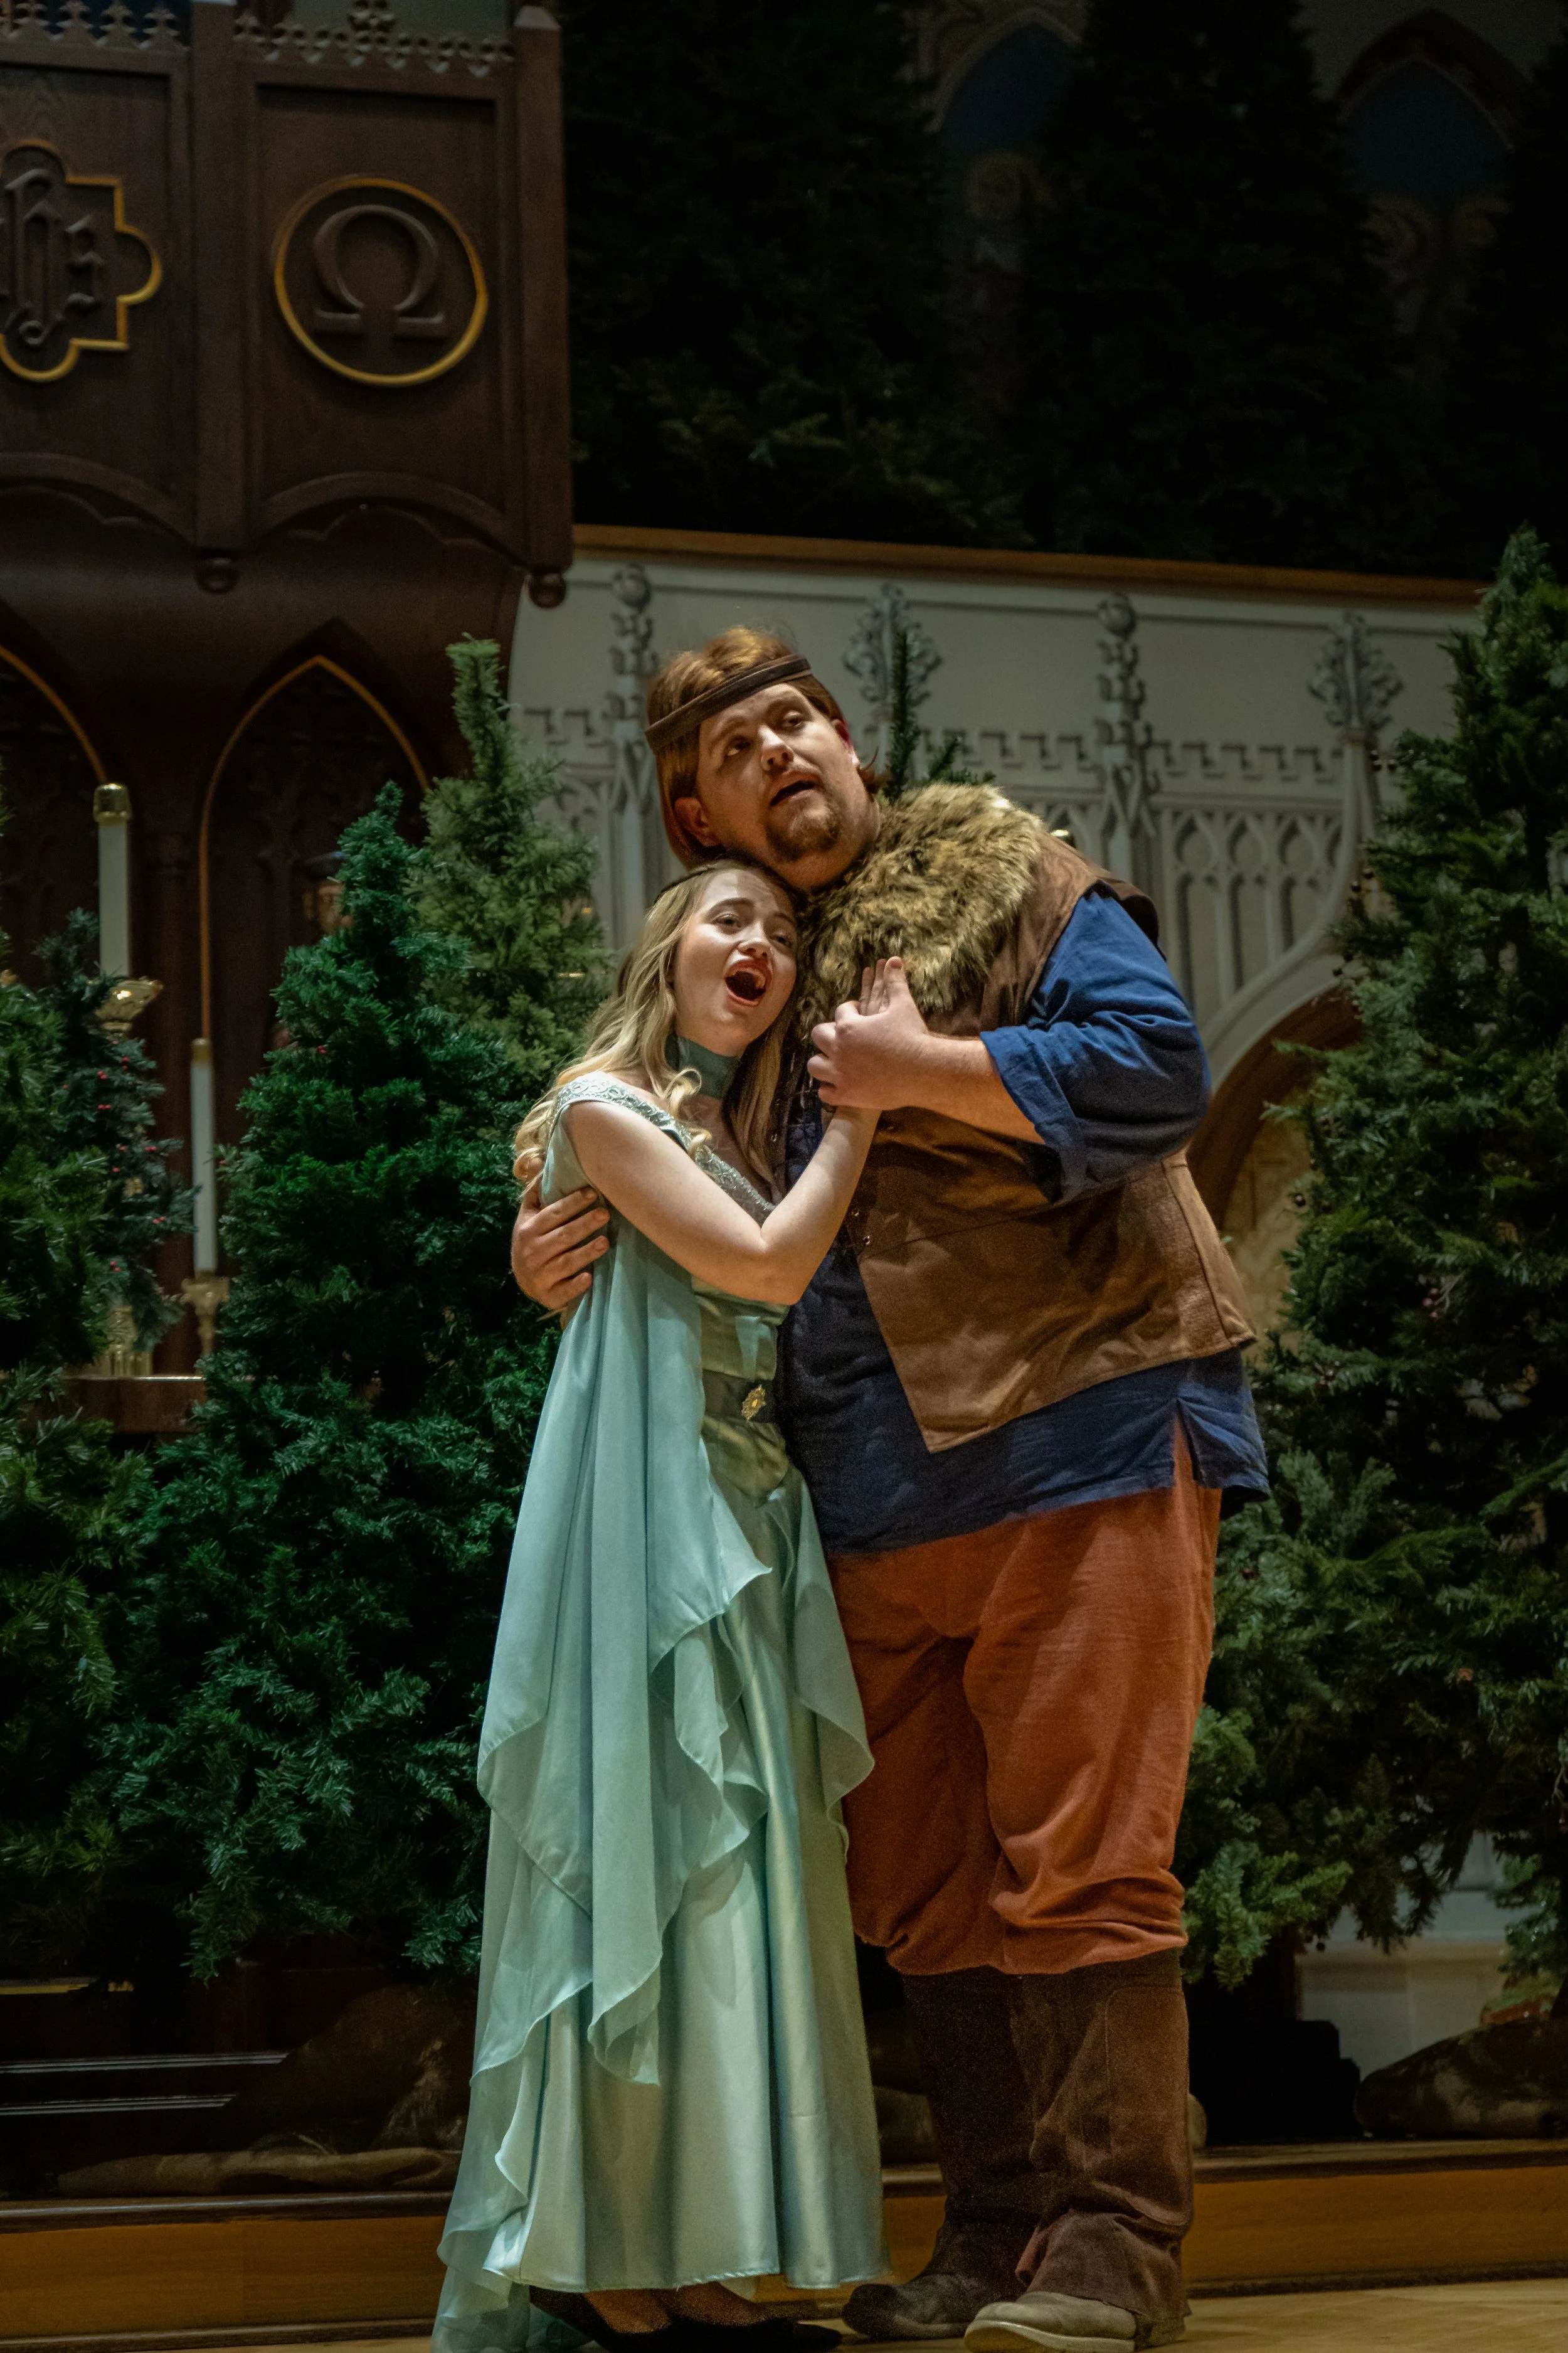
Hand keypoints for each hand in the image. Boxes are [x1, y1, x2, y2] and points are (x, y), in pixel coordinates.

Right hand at [510, 1180, 608, 1311]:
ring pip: (565, 1262)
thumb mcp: (529, 1217)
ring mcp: (540, 1275)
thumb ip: (536, 1192)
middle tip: (605, 1214)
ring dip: (585, 1253)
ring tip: (606, 1242)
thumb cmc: (533, 1241)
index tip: (592, 1193)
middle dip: (584, 1224)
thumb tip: (538, 1160)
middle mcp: (532, 1252)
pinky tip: (588, 1278)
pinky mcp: (549, 1295)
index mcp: (529, 1229)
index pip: (553, 1214)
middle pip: (562, 1236)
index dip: (573, 1203)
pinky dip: (575, 1285)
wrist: (524, 1279)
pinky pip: (563, 1290)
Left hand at [807, 957, 930, 1111]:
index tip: (857, 1016)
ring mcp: (840, 1073)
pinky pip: (825, 1092)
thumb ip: (895, 983)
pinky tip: (839, 1085)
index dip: (850, 1012)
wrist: (923, 1071)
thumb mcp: (903, 1006)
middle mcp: (839, 1048)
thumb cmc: (913, 1036)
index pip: (840, 1013)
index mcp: (849, 1026)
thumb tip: (895, 959)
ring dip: (823, 1062)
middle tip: (841, 1038)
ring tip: (833, 1062)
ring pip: (815, 1065)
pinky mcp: (846, 1094)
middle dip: (829, 1035)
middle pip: (818, 1035)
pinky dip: (829, 1089)